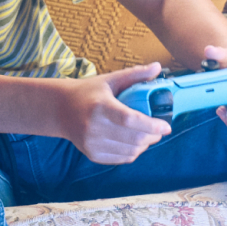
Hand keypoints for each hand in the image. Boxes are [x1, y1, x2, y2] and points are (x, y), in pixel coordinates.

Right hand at [59, 63, 173, 164]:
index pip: (129, 120)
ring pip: (130, 151)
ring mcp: (92, 143)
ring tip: (147, 136)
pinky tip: (134, 143)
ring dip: (144, 145)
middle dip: (153, 136)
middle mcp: (94, 127)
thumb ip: (134, 74)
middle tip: (159, 130)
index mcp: (99, 106)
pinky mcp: (92, 154)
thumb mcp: (110, 80)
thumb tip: (158, 67)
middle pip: (133, 138)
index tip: (166, 126)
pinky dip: (133, 152)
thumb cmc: (88, 92)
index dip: (151, 125)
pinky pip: (121, 159)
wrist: (60, 110)